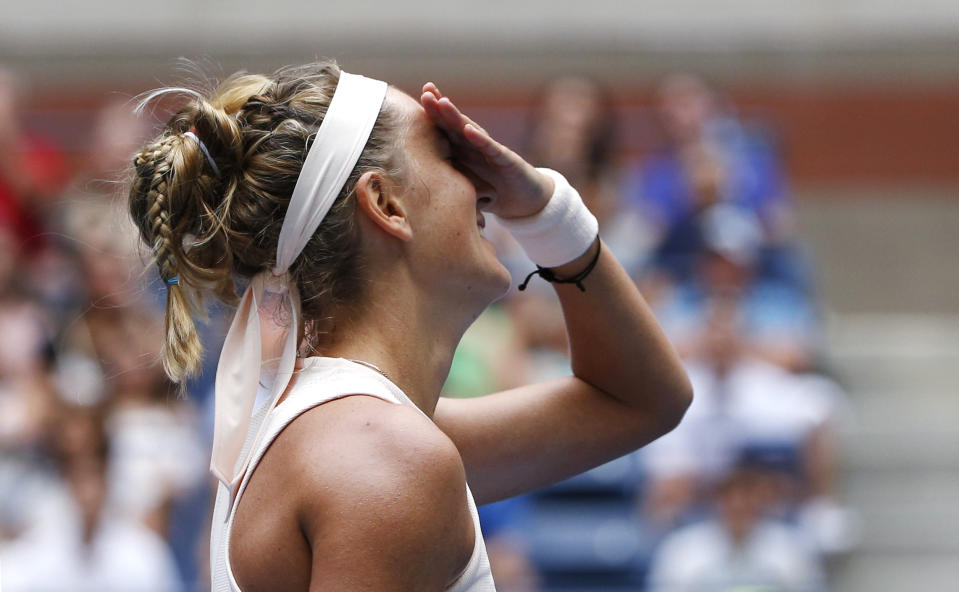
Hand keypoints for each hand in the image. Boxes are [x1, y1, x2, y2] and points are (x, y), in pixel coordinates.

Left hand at [420, 82, 553, 218]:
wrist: (524, 200)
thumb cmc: (491, 190)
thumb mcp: (463, 183)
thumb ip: (444, 176)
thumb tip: (416, 179)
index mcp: (463, 150)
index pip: (445, 129)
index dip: (433, 113)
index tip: (421, 96)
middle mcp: (476, 146)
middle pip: (455, 125)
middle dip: (440, 108)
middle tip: (426, 93)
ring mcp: (491, 152)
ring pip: (471, 131)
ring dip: (456, 117)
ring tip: (443, 103)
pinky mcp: (507, 162)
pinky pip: (492, 150)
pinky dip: (480, 140)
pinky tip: (469, 130)